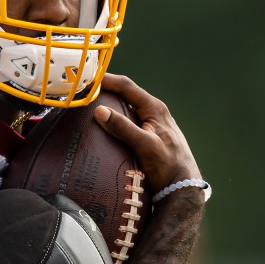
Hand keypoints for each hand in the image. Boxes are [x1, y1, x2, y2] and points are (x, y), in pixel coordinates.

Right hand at [94, 73, 201, 192]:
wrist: (181, 185)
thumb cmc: (168, 165)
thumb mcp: (145, 145)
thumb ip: (123, 127)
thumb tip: (99, 110)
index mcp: (154, 108)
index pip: (126, 86)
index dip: (106, 80)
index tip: (86, 79)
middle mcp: (151, 112)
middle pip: (124, 94)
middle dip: (104, 90)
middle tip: (82, 91)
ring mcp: (148, 123)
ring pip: (124, 107)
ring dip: (107, 104)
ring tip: (87, 105)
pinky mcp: (145, 134)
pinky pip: (125, 121)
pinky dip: (111, 119)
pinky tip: (100, 126)